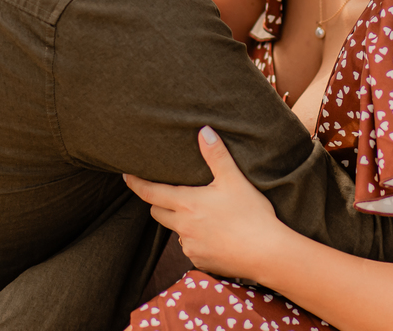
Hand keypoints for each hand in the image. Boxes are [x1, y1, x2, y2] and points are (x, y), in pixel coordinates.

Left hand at [124, 126, 286, 280]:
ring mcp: (190, 246)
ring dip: (181, 222)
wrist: (266, 253)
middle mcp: (183, 227)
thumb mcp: (234, 180)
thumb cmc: (251, 214)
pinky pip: (190, 247)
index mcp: (187, 204)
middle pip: (158, 213)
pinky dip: (196, 239)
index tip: (126, 176)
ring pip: (176, 231)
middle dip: (159, 203)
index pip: (151, 193)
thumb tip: (203, 130)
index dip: (136, 184)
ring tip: (203, 215)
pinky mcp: (200, 261)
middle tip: (168, 193)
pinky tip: (216, 234)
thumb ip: (216, 155)